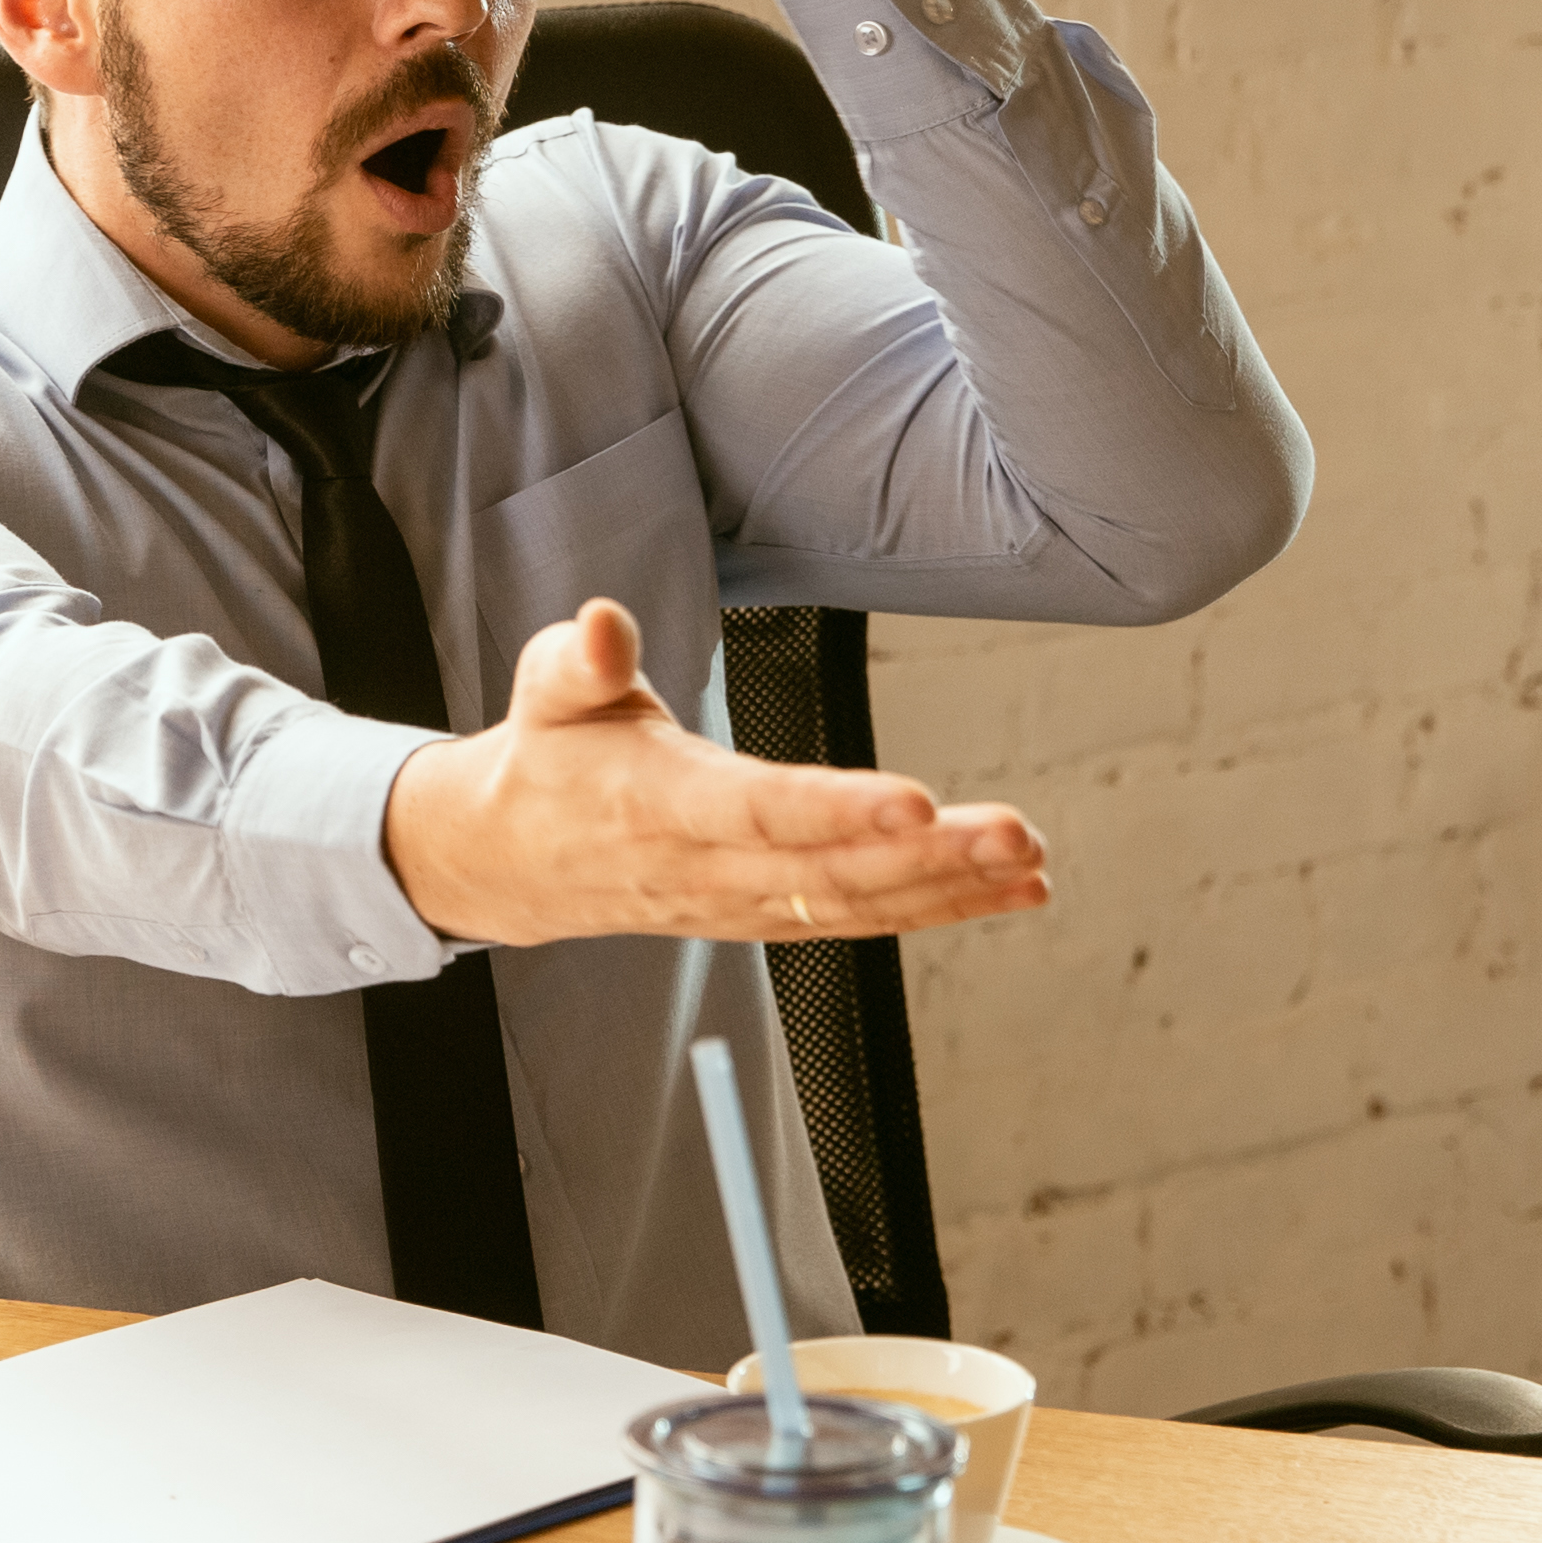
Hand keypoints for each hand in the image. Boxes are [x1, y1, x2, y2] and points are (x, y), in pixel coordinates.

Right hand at [383, 596, 1048, 948]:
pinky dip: (937, 909)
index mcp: (655, 804)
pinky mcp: (763, 918)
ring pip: (854, 906)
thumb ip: (580, 659)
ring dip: (950, 889)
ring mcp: (736, 905)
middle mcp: (703, 869)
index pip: (756, 811)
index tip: (916, 801)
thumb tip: (604, 622)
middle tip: (1014, 834)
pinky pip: (857, 920)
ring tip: (1029, 860)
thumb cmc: (549, 754)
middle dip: (929, 859)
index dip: (837, 811)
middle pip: (828, 872)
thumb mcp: (547, 691)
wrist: (512, 860)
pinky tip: (1007, 889)